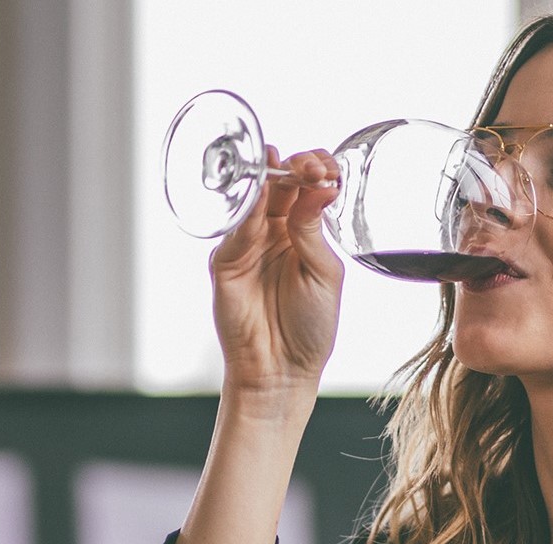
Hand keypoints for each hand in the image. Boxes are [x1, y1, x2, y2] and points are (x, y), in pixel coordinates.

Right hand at [209, 146, 343, 418]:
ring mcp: (247, 244)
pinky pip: (234, 230)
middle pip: (278, 183)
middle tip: (307, 164)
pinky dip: (246, 211)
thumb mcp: (324, 273)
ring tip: (284, 167)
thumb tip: (320, 185)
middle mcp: (273, 231)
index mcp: (303, 231)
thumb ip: (314, 229)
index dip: (314, 170)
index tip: (327, 169)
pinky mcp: (225, 262)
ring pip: (253, 198)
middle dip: (293, 166)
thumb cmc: (310, 327)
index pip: (305, 186)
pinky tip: (259, 197)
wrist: (281, 369)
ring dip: (267, 178)